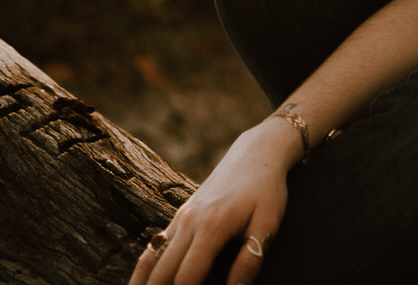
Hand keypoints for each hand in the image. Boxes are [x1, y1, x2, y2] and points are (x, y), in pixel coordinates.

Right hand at [128, 118, 295, 284]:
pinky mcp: (180, 214)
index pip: (185, 278)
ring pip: (150, 259)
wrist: (256, 152)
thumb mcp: (267, 224)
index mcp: (211, 227)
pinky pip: (154, 246)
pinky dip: (145, 269)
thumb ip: (249, 261)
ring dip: (144, 284)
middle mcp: (188, 222)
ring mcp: (181, 217)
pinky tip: (145, 283)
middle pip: (160, 273)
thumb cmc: (266, 190)